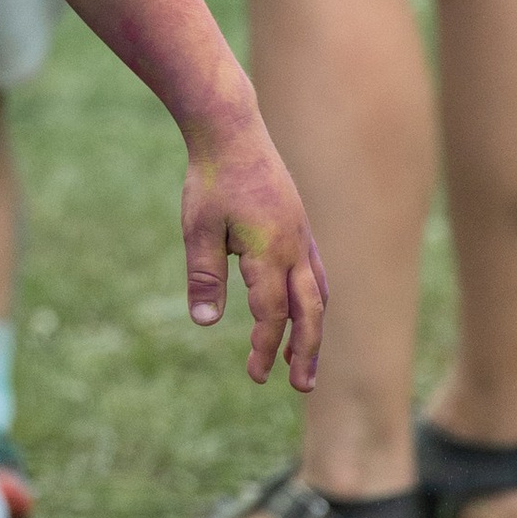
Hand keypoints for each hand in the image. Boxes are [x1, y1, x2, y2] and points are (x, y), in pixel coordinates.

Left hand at [182, 115, 327, 390]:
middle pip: (310, 311)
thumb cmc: (211, 179)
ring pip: (318, 292)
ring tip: (306, 360)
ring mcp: (302, 235)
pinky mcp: (300, 226)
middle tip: (300, 387)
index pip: (272, 314)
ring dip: (314, 328)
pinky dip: (313, 299)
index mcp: (269, 251)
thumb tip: (204, 323)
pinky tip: (304, 310)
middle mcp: (295, 247)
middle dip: (306, 351)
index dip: (266, 347)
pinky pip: (316, 272)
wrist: (233, 130)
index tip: (256, 375)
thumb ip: (203, 275)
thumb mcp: (198, 228)